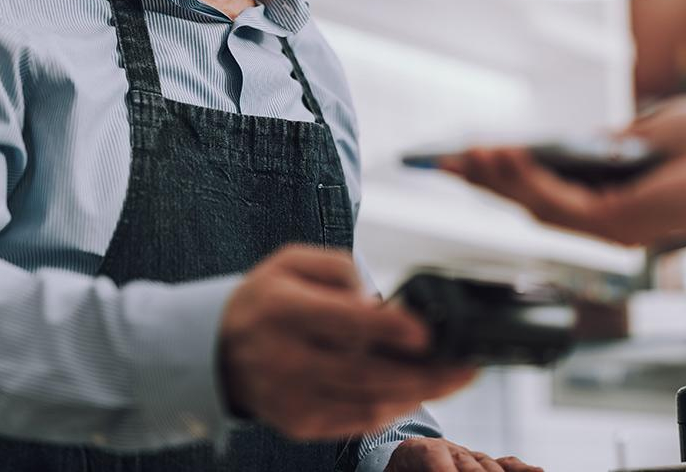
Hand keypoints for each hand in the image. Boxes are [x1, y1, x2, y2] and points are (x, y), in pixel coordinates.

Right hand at [219, 245, 477, 440]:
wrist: (218, 350)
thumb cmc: (268, 298)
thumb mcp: (292, 261)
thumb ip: (338, 269)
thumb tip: (377, 301)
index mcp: (281, 310)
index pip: (341, 322)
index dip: (387, 329)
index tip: (426, 332)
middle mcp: (284, 359)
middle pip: (364, 372)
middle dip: (423, 373)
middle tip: (466, 366)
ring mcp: (291, 399)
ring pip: (366, 402)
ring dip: (418, 393)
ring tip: (454, 378)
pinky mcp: (300, 425)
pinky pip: (356, 422)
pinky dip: (392, 408)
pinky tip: (417, 391)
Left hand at [387, 437, 543, 470]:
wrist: (401, 460)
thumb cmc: (399, 471)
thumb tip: (421, 470)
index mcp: (419, 450)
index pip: (433, 458)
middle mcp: (447, 448)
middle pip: (467, 464)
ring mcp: (467, 454)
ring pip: (488, 465)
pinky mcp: (481, 463)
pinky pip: (503, 465)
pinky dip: (519, 469)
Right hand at [440, 98, 685, 246]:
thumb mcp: (649, 128)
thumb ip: (609, 137)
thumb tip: (574, 138)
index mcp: (610, 194)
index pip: (544, 187)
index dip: (502, 173)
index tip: (463, 158)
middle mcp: (604, 216)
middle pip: (528, 200)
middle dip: (483, 181)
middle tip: (441, 163)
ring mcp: (608, 224)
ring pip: (534, 205)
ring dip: (495, 179)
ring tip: (462, 157)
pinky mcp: (615, 223)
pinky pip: (557, 202)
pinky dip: (525, 179)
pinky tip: (503, 155)